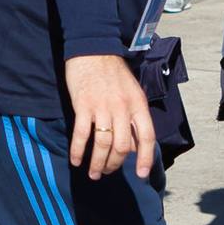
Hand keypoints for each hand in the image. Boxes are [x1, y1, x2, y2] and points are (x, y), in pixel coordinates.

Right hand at [64, 53, 156, 180]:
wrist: (93, 50)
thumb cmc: (113, 73)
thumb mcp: (132, 93)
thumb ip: (133, 118)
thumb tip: (132, 146)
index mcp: (138, 104)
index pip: (146, 136)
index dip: (145, 157)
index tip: (141, 174)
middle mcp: (122, 108)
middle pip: (122, 146)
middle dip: (115, 164)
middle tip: (107, 172)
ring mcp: (102, 107)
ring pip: (103, 144)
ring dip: (98, 162)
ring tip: (94, 173)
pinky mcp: (83, 105)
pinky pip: (82, 134)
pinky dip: (78, 150)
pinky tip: (76, 161)